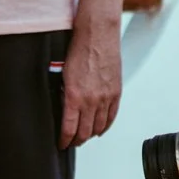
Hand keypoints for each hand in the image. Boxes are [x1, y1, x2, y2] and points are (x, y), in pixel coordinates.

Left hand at [59, 20, 121, 147]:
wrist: (97, 35)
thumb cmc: (78, 49)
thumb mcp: (63, 74)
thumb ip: (65, 94)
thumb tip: (64, 109)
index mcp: (74, 96)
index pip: (69, 128)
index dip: (65, 140)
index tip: (62, 144)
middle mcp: (91, 100)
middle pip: (85, 131)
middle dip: (77, 140)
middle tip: (71, 142)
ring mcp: (106, 98)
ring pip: (99, 126)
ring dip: (90, 134)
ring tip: (84, 137)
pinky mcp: (116, 93)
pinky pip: (111, 116)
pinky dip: (105, 126)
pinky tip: (100, 129)